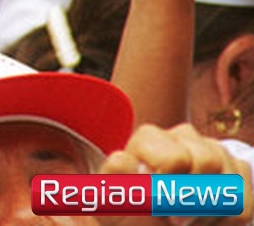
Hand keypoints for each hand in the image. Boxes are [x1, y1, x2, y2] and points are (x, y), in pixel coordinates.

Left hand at [100, 124, 253, 225]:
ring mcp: (212, 152)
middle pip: (207, 161)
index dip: (168, 189)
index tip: (155, 207)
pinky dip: (226, 220)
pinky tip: (204, 223)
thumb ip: (114, 178)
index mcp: (148, 139)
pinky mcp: (235, 172)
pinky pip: (245, 198)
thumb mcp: (112, 202)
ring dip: (208, 212)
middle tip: (173, 219)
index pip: (174, 158)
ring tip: (185, 222)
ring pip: (230, 177)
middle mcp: (182, 137)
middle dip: (192, 199)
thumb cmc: (129, 216)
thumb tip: (121, 158)